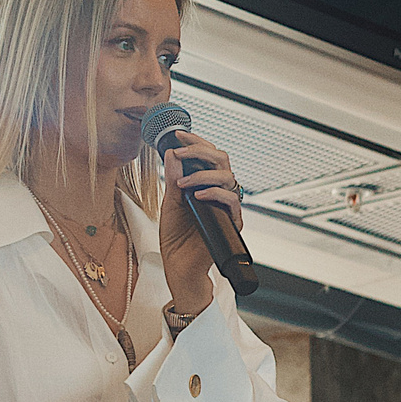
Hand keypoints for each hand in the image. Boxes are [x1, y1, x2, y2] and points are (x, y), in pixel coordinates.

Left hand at [156, 130, 241, 314]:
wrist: (179, 266)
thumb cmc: (176, 238)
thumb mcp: (169, 203)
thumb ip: (172, 179)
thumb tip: (171, 153)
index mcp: (205, 185)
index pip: (208, 156)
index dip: (196, 142)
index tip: (178, 135)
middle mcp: (218, 192)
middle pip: (222, 159)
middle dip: (201, 150)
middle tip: (181, 153)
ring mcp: (226, 206)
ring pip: (228, 176)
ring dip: (203, 174)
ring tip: (183, 183)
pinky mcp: (231, 222)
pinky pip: (231, 201)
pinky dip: (214, 194)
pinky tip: (198, 195)